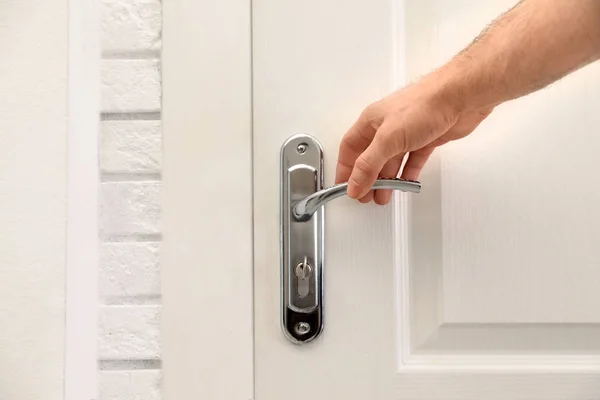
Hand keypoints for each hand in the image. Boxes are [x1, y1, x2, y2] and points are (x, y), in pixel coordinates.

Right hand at [335, 78, 493, 204]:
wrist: (461, 97)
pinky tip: (406, 184)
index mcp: (371, 121)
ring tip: (383, 197)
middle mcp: (386, 127)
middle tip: (365, 197)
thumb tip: (354, 184)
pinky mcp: (426, 139)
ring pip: (391, 162)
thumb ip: (368, 165)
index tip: (345, 188)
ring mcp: (407, 133)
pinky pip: (412, 161)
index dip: (345, 169)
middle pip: (370, 158)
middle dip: (366, 179)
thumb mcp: (387, 139)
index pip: (350, 148)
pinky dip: (407, 174)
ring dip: (386, 180)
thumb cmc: (424, 105)